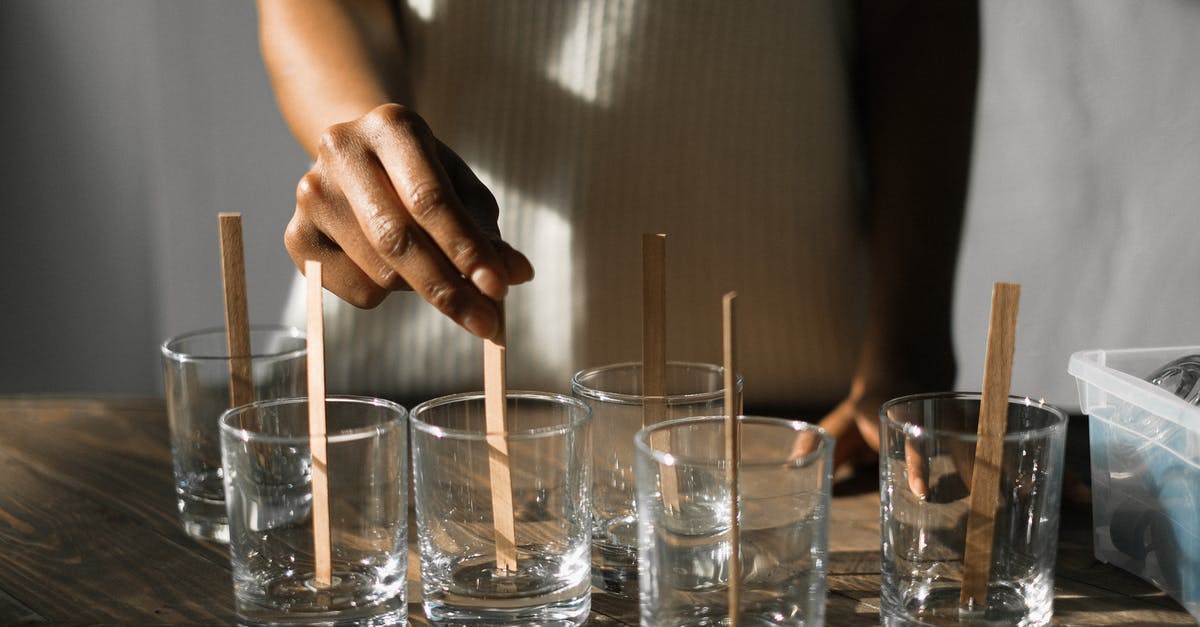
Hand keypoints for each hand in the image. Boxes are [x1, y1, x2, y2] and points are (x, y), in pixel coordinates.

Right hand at [285, 103, 533, 338]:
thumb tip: (516, 274)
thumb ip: (488, 232)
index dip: (466, 248)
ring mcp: (311, 193)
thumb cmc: (425, 178)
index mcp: (392, 125)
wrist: (362, 163)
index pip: (429, 198)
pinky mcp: (296, 236)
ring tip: (430, 264)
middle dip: (447, 288)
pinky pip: (355, 291)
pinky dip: (386, 295)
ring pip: (379, 272)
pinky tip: (388, 265)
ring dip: (420, 287)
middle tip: (487, 323)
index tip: (499, 288)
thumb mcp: (463, 192)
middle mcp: (341, 151)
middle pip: (397, 239)